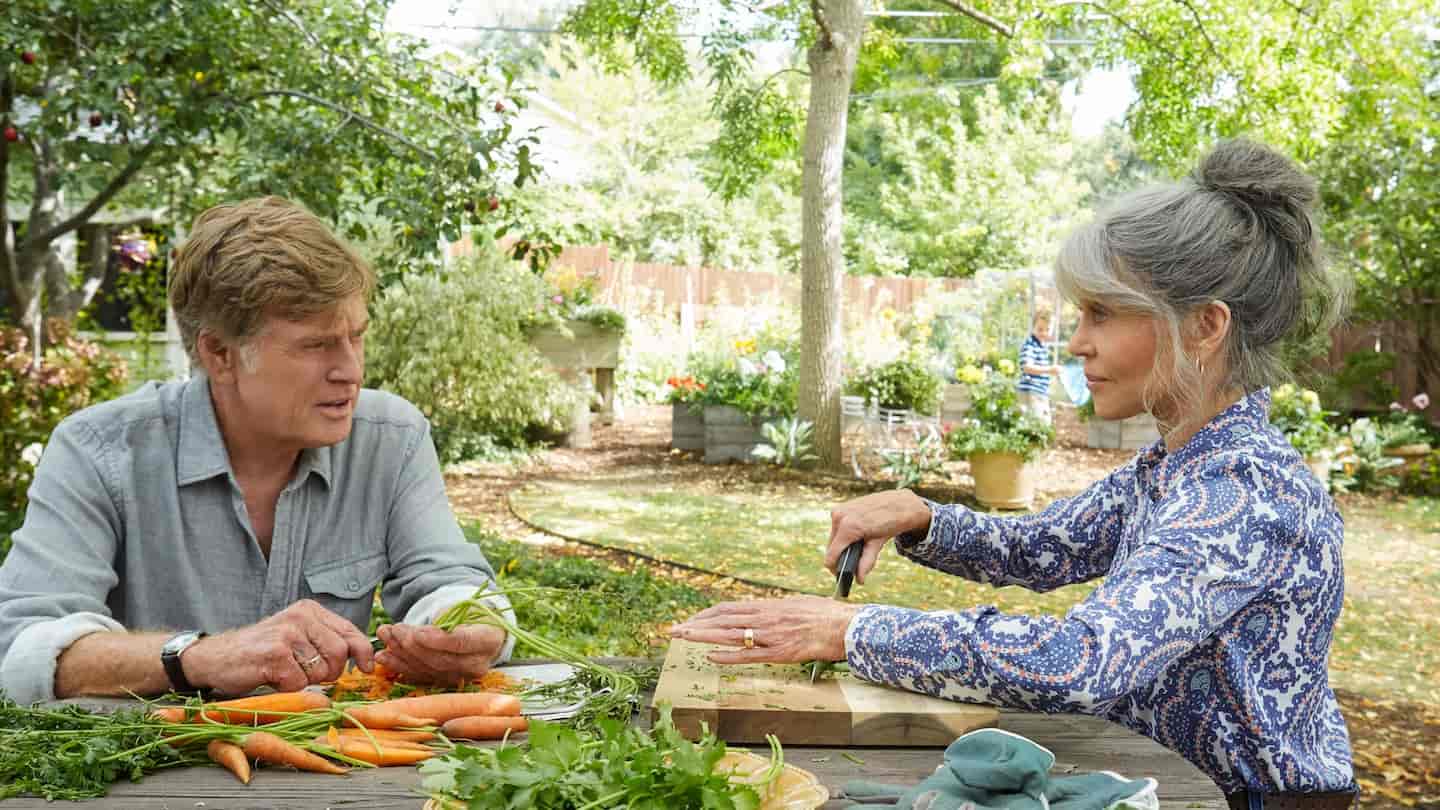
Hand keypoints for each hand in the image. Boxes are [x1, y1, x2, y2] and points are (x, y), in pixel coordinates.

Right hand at [184, 600, 373, 694]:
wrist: (215, 657)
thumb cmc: (260, 652)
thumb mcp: (296, 637)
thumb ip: (326, 642)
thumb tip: (365, 658)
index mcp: (310, 610)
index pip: (350, 631)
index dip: (363, 652)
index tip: (366, 667)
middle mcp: (301, 617)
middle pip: (340, 654)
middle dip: (330, 673)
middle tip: (305, 673)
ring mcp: (288, 634)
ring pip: (321, 671)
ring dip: (305, 681)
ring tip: (285, 672)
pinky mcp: (275, 654)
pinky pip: (299, 683)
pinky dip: (287, 688)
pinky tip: (271, 677)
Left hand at [373, 623, 506, 685]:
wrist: (483, 631)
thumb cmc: (475, 614)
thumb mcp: (468, 607)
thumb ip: (449, 615)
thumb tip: (424, 627)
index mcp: (488, 640)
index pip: (462, 643)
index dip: (437, 639)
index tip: (417, 632)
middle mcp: (477, 664)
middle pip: (441, 658)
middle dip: (413, 645)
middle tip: (394, 630)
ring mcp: (461, 676)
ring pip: (428, 668)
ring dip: (402, 653)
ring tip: (385, 637)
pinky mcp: (445, 682)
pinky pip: (420, 676)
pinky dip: (400, 666)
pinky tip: (384, 657)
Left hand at [669, 596, 861, 664]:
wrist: (844, 626)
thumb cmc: (825, 615)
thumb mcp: (797, 603)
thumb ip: (778, 608)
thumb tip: (767, 609)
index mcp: (768, 606)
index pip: (729, 608)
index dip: (707, 614)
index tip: (691, 620)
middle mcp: (765, 618)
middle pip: (722, 619)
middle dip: (696, 625)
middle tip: (674, 630)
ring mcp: (770, 635)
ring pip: (729, 634)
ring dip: (703, 636)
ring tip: (682, 638)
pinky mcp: (778, 652)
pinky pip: (748, 655)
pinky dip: (727, 655)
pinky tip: (710, 657)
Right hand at [827, 489, 931, 584]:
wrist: (900, 502)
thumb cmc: (892, 521)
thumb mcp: (878, 543)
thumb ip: (866, 562)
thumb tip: (859, 579)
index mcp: (848, 527)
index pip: (831, 554)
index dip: (835, 568)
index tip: (841, 575)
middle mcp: (840, 516)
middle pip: (831, 546)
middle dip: (841, 556)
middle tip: (855, 561)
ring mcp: (839, 510)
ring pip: (834, 536)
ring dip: (843, 544)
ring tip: (859, 544)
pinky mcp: (842, 507)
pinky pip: (838, 526)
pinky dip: (845, 534)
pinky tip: (858, 533)